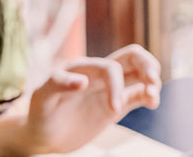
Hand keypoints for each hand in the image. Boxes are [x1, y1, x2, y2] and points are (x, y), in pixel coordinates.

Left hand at [25, 44, 160, 153]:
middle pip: (131, 57)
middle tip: (153, 81)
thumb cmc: (39, 112)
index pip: (109, 67)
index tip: (114, 108)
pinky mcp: (114, 106)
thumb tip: (84, 81)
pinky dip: (148, 96)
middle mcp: (97, 74)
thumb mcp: (42, 98)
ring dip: (152, 80)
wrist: (43, 134)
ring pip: (138, 75)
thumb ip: (58, 84)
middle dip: (147, 64)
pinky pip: (136, 96)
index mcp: (82, 67)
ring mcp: (108, 89)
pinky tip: (151, 102)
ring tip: (152, 97)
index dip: (116, 85)